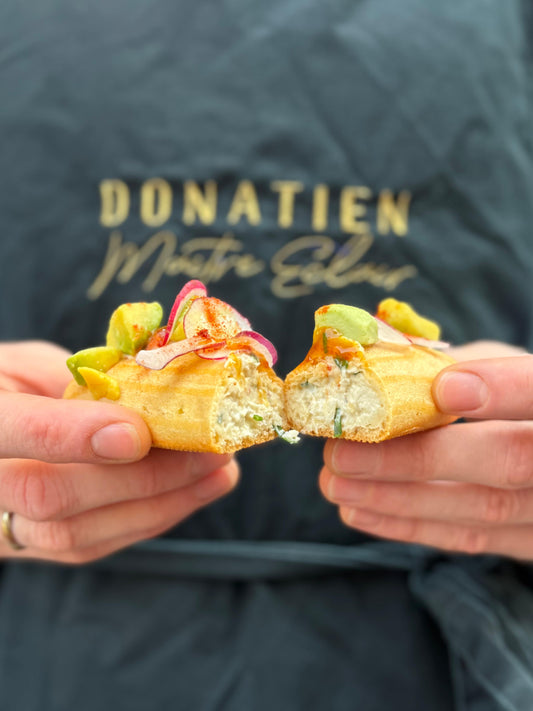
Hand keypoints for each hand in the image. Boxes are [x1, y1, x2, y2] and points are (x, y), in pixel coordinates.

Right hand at [0, 341, 238, 563]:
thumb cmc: (6, 385)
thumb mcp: (29, 364)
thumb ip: (79, 382)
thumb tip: (160, 393)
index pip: (10, 431)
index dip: (72, 436)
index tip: (137, 434)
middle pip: (52, 497)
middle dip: (142, 478)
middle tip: (209, 452)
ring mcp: (3, 525)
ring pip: (76, 535)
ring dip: (160, 506)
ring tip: (219, 475)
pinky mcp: (33, 547)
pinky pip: (91, 546)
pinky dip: (148, 519)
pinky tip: (190, 493)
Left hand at [319, 341, 532, 560]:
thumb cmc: (517, 392)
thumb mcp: (501, 362)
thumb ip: (457, 363)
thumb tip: (381, 363)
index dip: (502, 390)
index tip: (443, 388)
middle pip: (509, 461)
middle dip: (419, 457)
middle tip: (346, 451)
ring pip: (482, 507)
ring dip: (398, 497)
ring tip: (335, 481)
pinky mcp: (528, 542)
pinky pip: (470, 538)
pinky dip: (409, 525)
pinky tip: (359, 510)